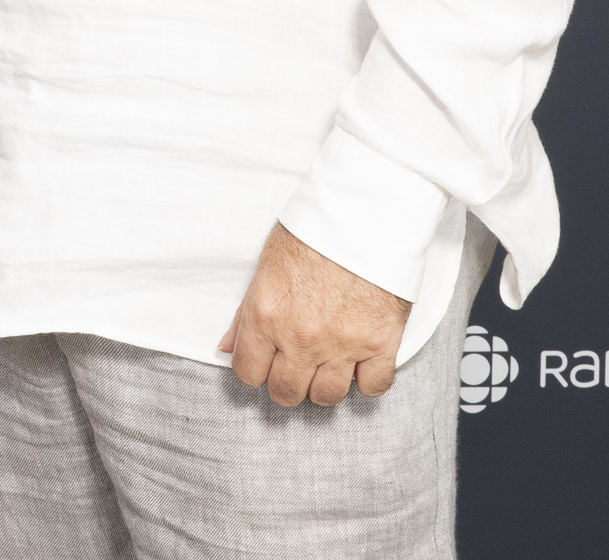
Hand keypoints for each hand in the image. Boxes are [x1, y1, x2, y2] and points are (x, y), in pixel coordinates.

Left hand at [219, 222, 410, 407]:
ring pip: (327, 397)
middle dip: (287, 382)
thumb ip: (245, 312)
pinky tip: (359, 361)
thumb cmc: (313, 230)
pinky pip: (372, 388)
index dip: (255, 368)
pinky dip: (366, 380)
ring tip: (326, 362)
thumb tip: (228, 347)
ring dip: (324, 384)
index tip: (265, 360)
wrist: (364, 211)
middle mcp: (301, 337)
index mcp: (266, 314)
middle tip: (295, 363)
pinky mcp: (380, 343)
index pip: (248, 373)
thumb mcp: (267, 264)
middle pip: (286, 392)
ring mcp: (342, 344)